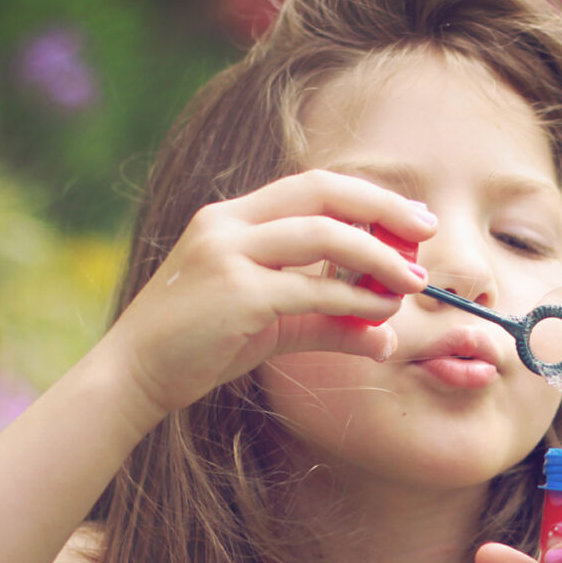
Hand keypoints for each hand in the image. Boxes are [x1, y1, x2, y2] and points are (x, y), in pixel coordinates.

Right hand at [100, 169, 436, 419]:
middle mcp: (227, 223)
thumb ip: (326, 320)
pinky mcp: (236, 293)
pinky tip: (378, 315)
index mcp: (231, 216)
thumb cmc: (198, 346)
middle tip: (427, 233)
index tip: (411, 219)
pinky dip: (354, 299)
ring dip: (378, 259)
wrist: (133, 375)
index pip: (311, 186)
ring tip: (413, 283)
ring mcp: (228, 254)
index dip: (367, 197)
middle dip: (384, 210)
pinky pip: (312, 289)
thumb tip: (385, 335)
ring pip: (324, 237)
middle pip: (323, 195)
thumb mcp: (269, 324)